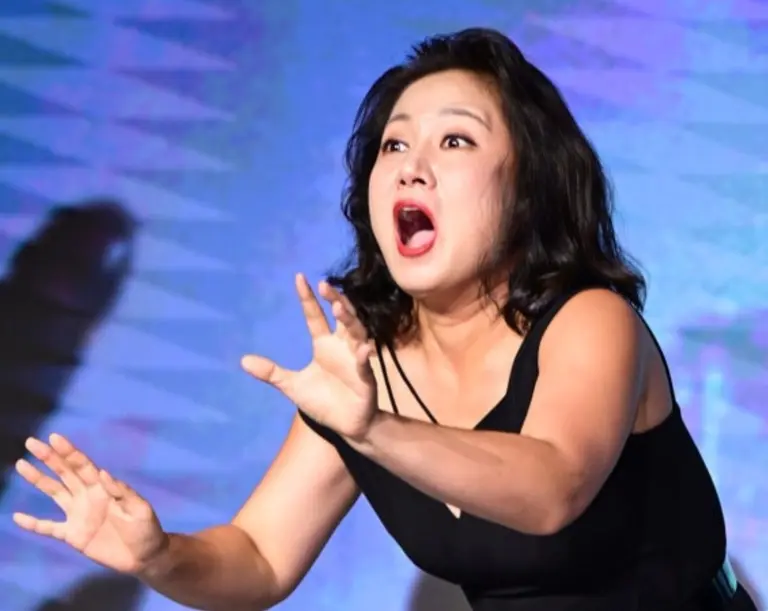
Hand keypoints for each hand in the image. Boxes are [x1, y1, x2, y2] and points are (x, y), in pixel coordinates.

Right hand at [13, 434, 167, 574]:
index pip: (83, 465)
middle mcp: (88, 496)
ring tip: (21, 464)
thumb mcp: (140, 509)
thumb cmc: (147, 529)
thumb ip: (122, 492)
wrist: (145, 556)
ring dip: (38, 479)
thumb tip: (102, 473)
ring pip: (54, 493)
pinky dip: (33, 524)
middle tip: (31, 442)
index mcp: (104, 488)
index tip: (54, 438)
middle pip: (65, 473)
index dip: (69, 452)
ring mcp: (79, 515)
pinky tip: (17, 517)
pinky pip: (49, 528)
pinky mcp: (73, 535)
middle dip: (49, 458)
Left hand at [242, 274, 376, 440]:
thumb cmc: (322, 402)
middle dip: (335, 300)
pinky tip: (363, 349)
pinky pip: (365, 365)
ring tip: (339, 308)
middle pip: (341, 317)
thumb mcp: (292, 386)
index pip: (314, 316)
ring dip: (349, 320)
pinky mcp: (366, 378)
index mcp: (323, 345)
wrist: (344, 426)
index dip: (308, 298)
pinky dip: (364, 357)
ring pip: (356, 333)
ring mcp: (355, 360)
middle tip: (324, 286)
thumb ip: (271, 372)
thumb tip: (242, 361)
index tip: (299, 277)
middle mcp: (341, 346)